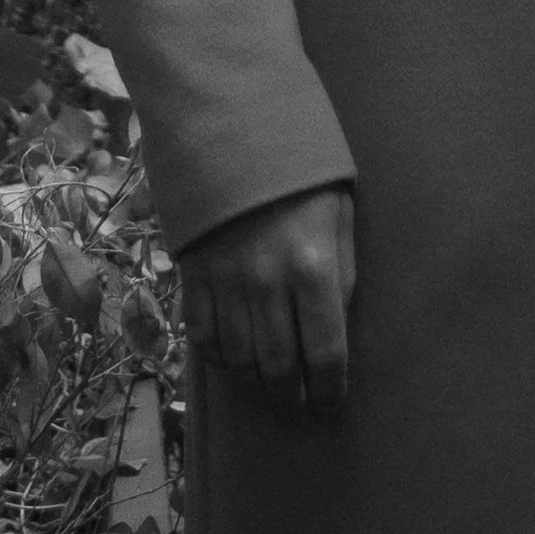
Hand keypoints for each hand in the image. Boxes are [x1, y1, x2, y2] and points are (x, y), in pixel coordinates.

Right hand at [179, 182, 356, 413]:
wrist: (234, 130)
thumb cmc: (300, 173)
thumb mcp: (339, 213)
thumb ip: (341, 271)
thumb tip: (336, 325)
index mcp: (314, 267)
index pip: (326, 353)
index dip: (330, 389)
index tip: (331, 403)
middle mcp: (268, 284)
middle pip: (279, 368)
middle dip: (292, 396)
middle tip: (300, 403)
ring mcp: (225, 283)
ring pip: (239, 361)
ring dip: (256, 384)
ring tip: (270, 387)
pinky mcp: (193, 277)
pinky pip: (202, 338)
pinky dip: (218, 358)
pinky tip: (234, 358)